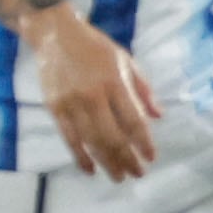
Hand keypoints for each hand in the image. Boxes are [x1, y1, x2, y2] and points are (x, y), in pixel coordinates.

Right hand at [25, 5, 161, 179]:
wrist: (55, 36)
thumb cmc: (95, 47)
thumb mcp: (126, 61)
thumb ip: (143, 89)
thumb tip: (158, 116)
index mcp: (116, 82)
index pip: (133, 120)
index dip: (143, 142)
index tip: (151, 158)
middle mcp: (94, 95)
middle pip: (113, 136)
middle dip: (127, 159)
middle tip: (136, 174)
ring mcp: (72, 103)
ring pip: (92, 141)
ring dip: (107, 162)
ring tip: (118, 176)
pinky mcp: (54, 108)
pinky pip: (69, 138)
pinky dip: (80, 156)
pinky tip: (90, 169)